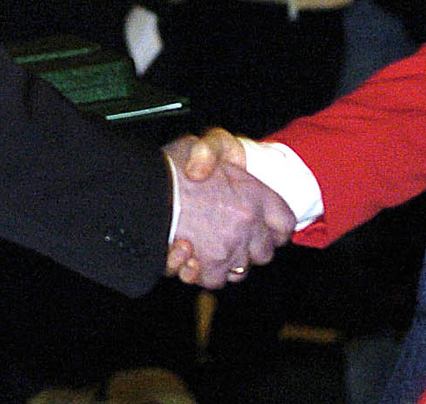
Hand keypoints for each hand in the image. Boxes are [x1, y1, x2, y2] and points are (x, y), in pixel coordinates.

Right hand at [162, 133, 292, 287]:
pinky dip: (204, 272)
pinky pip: (216, 280)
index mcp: (254, 193)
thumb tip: (206, 172)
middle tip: (228, 235)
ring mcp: (230, 248)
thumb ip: (213, 152)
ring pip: (241, 269)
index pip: (284, 221)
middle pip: (265, 252)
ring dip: (227, 262)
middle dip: (250, 247)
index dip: (276, 226)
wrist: (141, 189)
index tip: (264, 226)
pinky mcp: (209, 266)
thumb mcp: (197, 144)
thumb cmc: (169, 166)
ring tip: (206, 248)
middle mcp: (247, 224)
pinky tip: (189, 257)